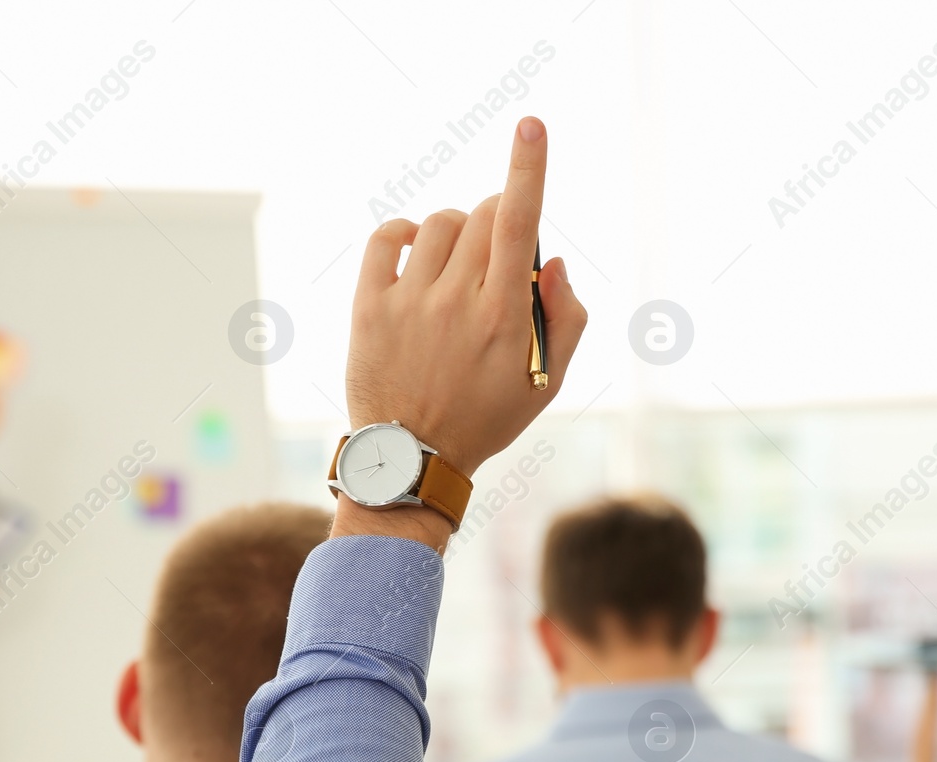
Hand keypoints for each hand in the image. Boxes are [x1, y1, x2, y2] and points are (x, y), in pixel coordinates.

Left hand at [344, 116, 586, 480]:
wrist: (412, 458)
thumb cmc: (487, 416)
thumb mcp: (547, 382)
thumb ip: (566, 318)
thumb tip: (551, 261)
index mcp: (504, 317)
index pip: (519, 224)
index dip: (528, 169)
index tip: (530, 126)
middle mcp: (457, 301)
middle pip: (484, 216)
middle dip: (500, 220)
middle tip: (497, 260)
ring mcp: (409, 301)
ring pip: (441, 224)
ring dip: (459, 231)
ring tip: (458, 269)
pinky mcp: (370, 306)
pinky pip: (387, 237)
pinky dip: (406, 233)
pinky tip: (417, 253)